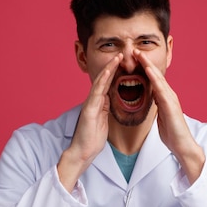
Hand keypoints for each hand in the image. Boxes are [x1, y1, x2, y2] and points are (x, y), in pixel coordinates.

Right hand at [57, 54, 122, 189]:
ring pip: (100, 82)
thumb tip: (109, 101)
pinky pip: (97, 91)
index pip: (107, 84)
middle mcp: (93, 101)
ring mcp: (90, 104)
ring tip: (117, 57)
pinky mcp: (89, 109)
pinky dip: (103, 80)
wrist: (83, 152)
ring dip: (109, 68)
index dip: (115, 73)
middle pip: (104, 79)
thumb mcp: (103, 121)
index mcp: (98, 104)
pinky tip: (109, 72)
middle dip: (112, 66)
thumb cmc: (92, 139)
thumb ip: (104, 110)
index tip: (124, 63)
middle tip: (121, 53)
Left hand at [134, 49, 204, 183]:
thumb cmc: (171, 133)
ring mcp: (171, 99)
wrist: (182, 145)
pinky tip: (148, 72)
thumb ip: (157, 105)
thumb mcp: (160, 116)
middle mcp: (168, 95)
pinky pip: (161, 90)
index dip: (144, 68)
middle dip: (146, 62)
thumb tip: (152, 99)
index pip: (152, 79)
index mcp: (164, 98)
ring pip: (158, 79)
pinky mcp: (171, 106)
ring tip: (140, 55)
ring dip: (149, 66)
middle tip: (135, 50)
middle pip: (156, 75)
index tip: (134, 59)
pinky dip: (155, 80)